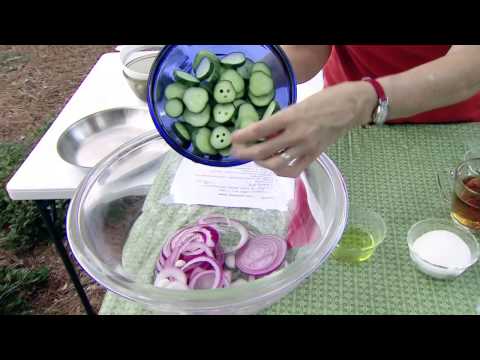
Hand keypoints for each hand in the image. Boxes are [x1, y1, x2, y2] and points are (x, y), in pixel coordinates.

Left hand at [231, 81, 376, 177]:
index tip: (233, 139)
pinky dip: (280, 170)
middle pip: (264, 151)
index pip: (260, 130)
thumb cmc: (323, 100)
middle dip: (246, 153)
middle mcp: (296, 134)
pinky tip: (275, 165)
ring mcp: (306, 148)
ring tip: (256, 158)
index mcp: (291, 117)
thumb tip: (261, 132)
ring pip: (276, 164)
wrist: (350, 107)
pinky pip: (292, 170)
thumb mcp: (297, 105)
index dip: (243, 137)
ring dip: (261, 163)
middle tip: (237, 152)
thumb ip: (280, 120)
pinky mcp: (314, 156)